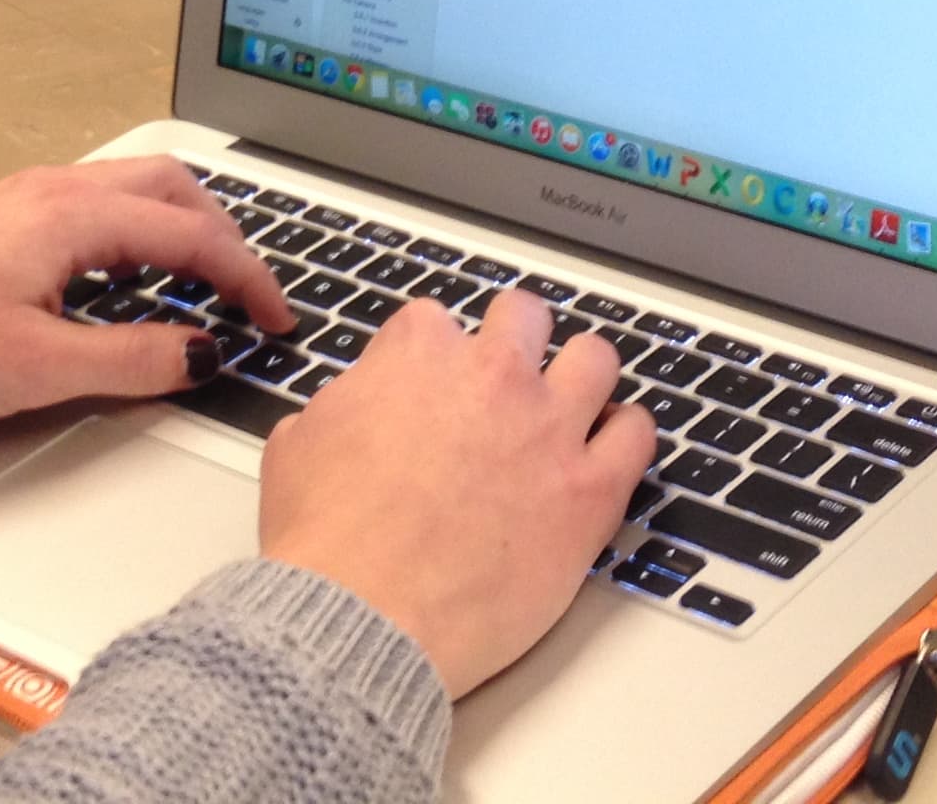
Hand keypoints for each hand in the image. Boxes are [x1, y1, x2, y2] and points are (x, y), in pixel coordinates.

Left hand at [0, 158, 297, 455]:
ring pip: (132, 191)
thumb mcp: (39, 367)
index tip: (277, 320)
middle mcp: (55, 189)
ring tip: (202, 287)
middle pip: (172, 189)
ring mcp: (25, 196)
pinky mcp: (2, 216)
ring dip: (180, 229)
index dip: (248, 279)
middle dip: (225, 237)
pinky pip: (96, 206)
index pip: (194, 235)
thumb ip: (133, 359)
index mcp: (74, 215)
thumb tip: (200, 354)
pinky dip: (138, 234)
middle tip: (249, 296)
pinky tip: (128, 283)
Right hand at [255, 290, 653, 695]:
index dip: (431, 358)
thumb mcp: (299, 444)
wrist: (363, 618)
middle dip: (513, 344)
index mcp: (419, 353)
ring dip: (581, 377)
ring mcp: (549, 428)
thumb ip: (342, 405)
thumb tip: (356, 408)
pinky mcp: (590, 491)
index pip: (436, 322)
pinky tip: (609, 454)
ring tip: (572, 408)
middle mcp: (493, 375)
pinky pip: (637, 436)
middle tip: (505, 385)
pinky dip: (625, 437)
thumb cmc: (326, 543)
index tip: (431, 387)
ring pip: (595, 359)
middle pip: (524, 318)